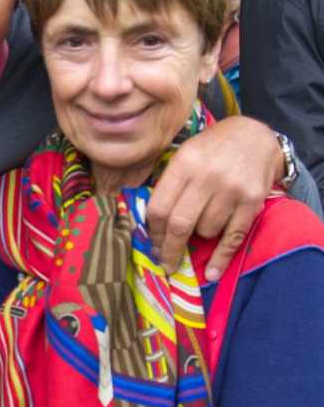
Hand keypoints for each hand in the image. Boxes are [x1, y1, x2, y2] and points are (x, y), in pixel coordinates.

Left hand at [148, 115, 283, 279]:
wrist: (256, 134)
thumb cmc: (211, 148)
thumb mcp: (184, 155)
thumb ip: (168, 185)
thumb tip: (149, 225)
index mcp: (184, 164)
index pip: (159, 209)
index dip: (153, 234)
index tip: (152, 247)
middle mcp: (207, 177)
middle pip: (179, 225)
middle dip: (169, 250)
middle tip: (165, 264)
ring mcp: (232, 189)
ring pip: (206, 231)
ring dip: (200, 237)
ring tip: (201, 228)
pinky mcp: (253, 201)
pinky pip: (233, 237)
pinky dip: (221, 258)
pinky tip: (212, 272)